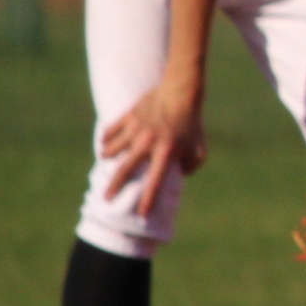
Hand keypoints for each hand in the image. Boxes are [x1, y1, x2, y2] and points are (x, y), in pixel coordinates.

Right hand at [98, 75, 207, 209]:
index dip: (148, 200)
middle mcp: (148, 143)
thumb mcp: (199, 147)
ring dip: (108, 159)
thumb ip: (191, 166)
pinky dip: (106, 140)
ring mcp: (135, 129)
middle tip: (106, 198)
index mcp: (167, 152)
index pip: (155, 182)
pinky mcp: (127, 117)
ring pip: (110, 151)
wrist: (181, 91)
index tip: (141, 214)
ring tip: (109, 162)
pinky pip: (109, 132)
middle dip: (113, 187)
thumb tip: (177, 178)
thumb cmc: (192, 123)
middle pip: (124, 170)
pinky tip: (107, 143)